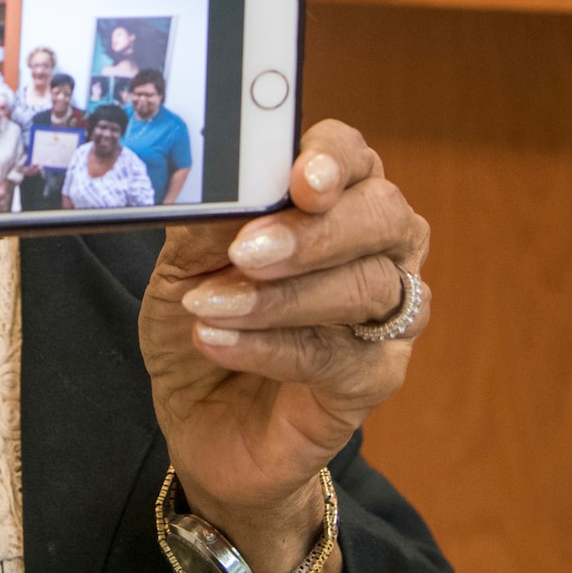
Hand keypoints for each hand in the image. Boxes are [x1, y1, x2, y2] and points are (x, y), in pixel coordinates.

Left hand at [140, 122, 427, 555]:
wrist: (198, 416)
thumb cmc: (203, 316)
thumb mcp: (184, 262)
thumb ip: (207, 224)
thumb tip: (218, 188)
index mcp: (335, 198)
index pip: (353, 156)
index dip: (334, 159)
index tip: (300, 178)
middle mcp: (378, 247)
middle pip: (385, 215)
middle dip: (316, 232)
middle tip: (248, 252)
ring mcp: (387, 314)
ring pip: (368, 287)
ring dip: (281, 297)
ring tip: (209, 306)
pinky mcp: (375, 377)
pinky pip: (340, 356)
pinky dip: (273, 347)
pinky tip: (221, 342)